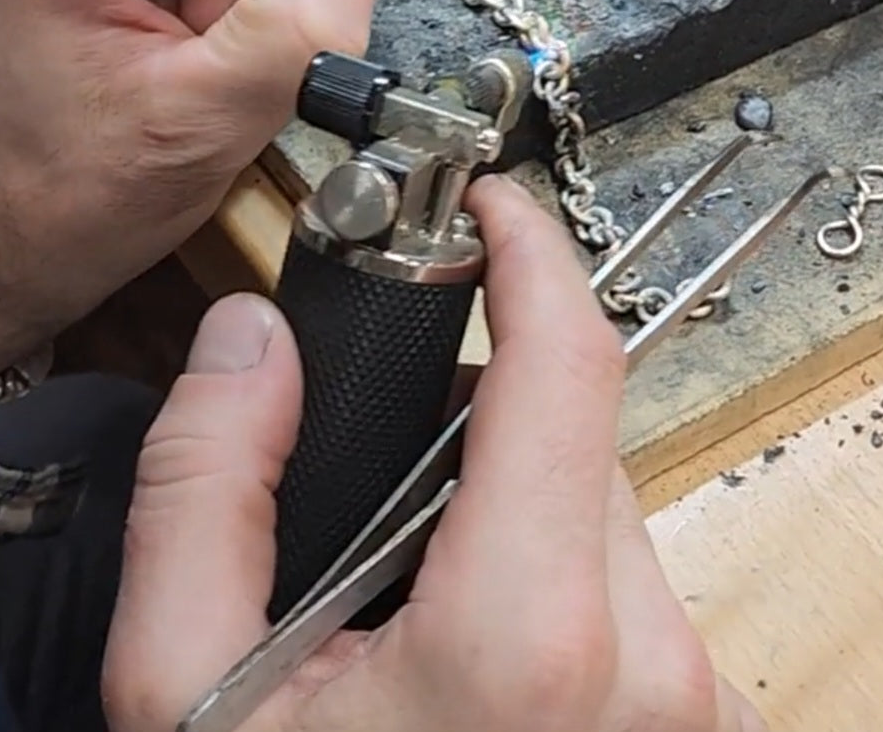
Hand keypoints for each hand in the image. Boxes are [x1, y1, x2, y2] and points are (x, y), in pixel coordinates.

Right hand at [102, 177, 765, 731]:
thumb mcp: (187, 690)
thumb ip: (204, 487)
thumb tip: (251, 338)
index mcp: (525, 639)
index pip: (569, 366)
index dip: (529, 250)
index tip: (488, 202)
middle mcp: (647, 665)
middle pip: (577, 435)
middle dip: (481, 414)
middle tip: (381, 470)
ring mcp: (689, 706)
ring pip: (604, 505)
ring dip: (510, 495)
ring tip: (407, 580)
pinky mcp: (695, 727)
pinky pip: (623, 580)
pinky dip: (549, 562)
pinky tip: (466, 635)